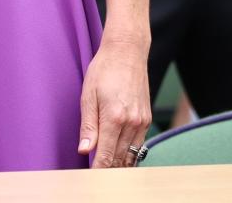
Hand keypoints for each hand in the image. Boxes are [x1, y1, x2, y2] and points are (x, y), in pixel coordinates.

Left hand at [78, 36, 150, 167]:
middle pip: (120, 159)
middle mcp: (132, 123)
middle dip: (108, 171)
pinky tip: (120, 155)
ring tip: (106, 171)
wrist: (127, 51)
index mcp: (114, 117)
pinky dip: (130, 152)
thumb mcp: (88, 95)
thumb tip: (85, 150)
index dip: (97, 171)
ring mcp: (142, 121)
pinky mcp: (147, 118)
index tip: (90, 179)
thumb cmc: (104, 69)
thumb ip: (88, 125)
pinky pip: (139, 144)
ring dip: (119, 164)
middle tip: (97, 178)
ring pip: (131, 154)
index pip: (106, 156)